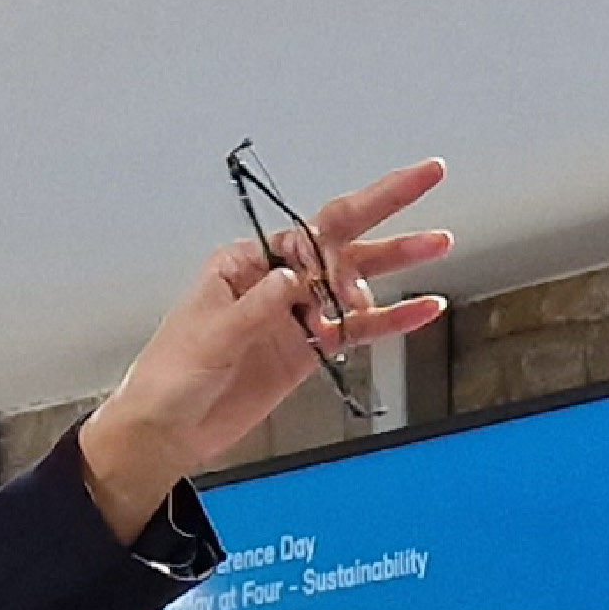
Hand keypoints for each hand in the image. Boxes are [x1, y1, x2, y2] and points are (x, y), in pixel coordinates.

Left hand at [84, 156, 453, 526]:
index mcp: (245, 264)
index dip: (344, 237)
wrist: (167, 431)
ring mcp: (297, 315)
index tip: (367, 245)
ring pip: (357, 281)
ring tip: (440, 243)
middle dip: (387, 208)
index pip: (307, 235)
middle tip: (428, 178)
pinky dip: (392, 320)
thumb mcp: (210, 336)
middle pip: (341, 240)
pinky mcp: (309, 351)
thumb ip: (257, 307)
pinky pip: (358, 330)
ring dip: (398, 262)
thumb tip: (296, 279)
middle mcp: (276, 281)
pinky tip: (424, 308)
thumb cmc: (171, 376)